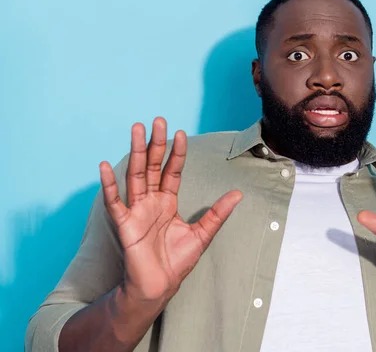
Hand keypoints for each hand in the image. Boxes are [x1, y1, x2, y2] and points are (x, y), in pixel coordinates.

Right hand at [99, 117, 242, 303]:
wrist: (160, 285)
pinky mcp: (124, 224)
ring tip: (136, 129)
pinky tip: (104, 166)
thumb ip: (218, 213)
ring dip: (134, 152)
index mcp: (168, 202)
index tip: (180, 134)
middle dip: (155, 144)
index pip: (172, 171)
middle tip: (157, 121)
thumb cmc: (177, 261)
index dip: (176, 153)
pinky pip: (114, 202)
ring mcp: (136, 210)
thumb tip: (239, 194)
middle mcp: (151, 201)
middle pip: (152, 166)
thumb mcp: (203, 234)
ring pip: (135, 175)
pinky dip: (109, 185)